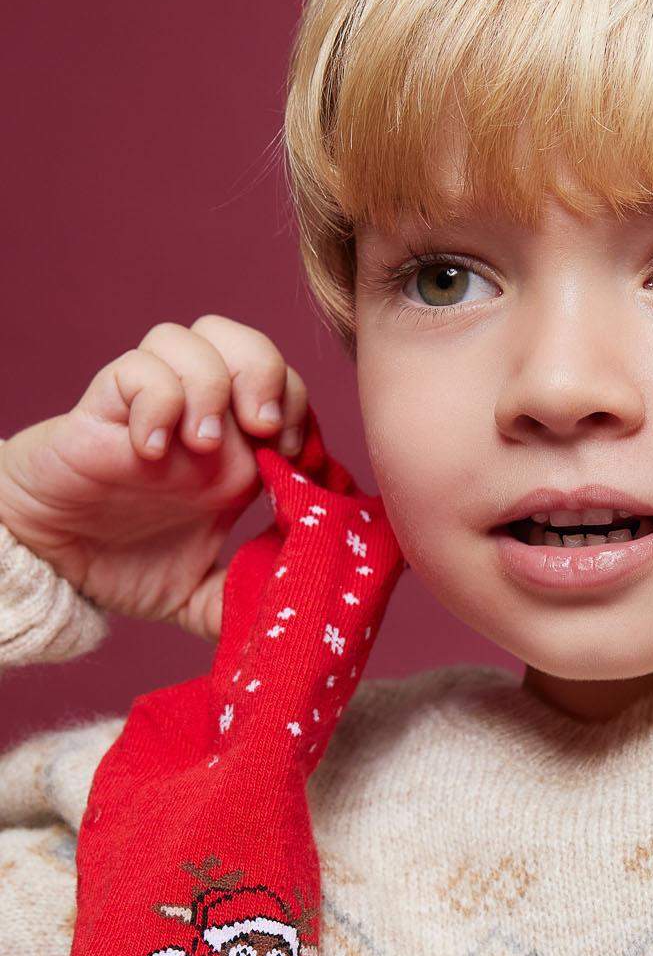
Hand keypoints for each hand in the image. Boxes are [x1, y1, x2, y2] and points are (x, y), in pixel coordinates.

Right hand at [0, 315, 311, 642]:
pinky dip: (154, 403)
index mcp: (233, 453)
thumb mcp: (200, 598)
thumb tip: (299, 617)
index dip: (302, 412)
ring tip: (204, 445)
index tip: (299, 463)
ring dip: (210, 386)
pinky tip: (152, 451)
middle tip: (264, 433)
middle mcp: (196, 419)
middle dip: (267, 377)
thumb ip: (245, 604)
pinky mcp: (101, 410)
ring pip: (189, 339)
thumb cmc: (122, 565)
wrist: (48, 566)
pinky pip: (134, 369)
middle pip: (246, 345)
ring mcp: (150, 410)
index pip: (286, 390)